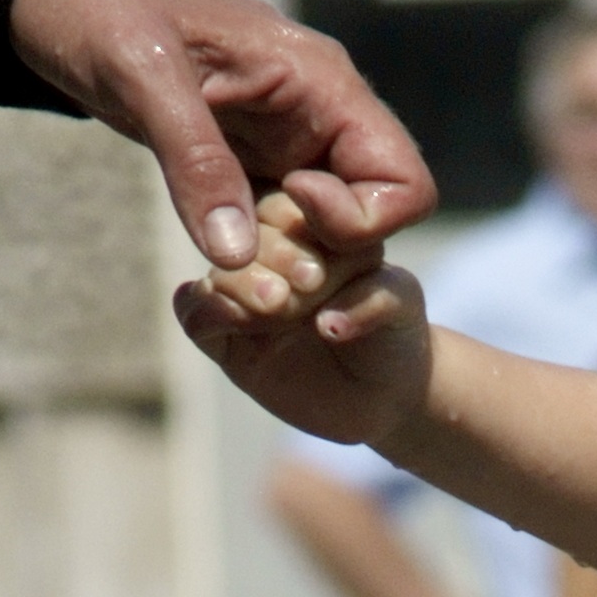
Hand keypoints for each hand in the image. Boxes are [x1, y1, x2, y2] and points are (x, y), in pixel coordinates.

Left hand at [7, 0, 432, 267]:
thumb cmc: (99, 6)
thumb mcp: (143, 78)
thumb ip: (195, 164)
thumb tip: (239, 257)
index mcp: (321, 84)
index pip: (404, 183)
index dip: (359, 221)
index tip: (284, 206)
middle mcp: (317, 120)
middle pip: (369, 225)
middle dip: (319, 262)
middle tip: (245, 270)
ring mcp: (283, 147)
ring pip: (324, 239)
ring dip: (285, 272)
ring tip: (226, 278)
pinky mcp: (245, 167)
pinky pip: (277, 235)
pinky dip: (254, 264)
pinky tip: (212, 270)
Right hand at [177, 234, 432, 450]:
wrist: (383, 393)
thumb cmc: (394, 335)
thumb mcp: (401, 308)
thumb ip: (378, 297)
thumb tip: (326, 323)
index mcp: (311, 226)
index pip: (289, 204)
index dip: (301, 226)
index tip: (324, 264)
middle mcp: (271, 252)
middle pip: (250, 230)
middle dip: (276, 255)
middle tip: (308, 287)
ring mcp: (244, 292)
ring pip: (221, 268)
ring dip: (244, 283)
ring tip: (277, 306)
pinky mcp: (225, 337)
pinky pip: (194, 312)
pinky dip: (208, 310)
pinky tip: (238, 321)